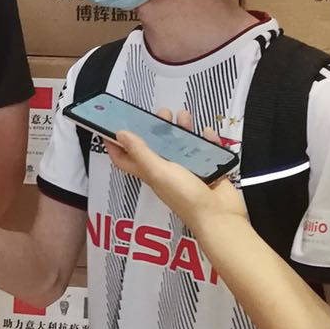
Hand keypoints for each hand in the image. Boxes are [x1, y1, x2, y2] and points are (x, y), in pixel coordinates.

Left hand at [104, 108, 247, 230]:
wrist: (219, 216)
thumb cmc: (186, 196)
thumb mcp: (158, 171)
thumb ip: (141, 152)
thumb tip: (120, 134)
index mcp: (150, 172)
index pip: (125, 158)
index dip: (115, 144)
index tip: (110, 125)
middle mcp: (167, 170)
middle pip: (156, 145)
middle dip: (156, 128)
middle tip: (161, 112)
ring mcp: (189, 169)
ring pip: (182, 144)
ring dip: (182, 129)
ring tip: (184, 115)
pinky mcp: (209, 169)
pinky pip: (207, 150)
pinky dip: (207, 140)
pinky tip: (207, 132)